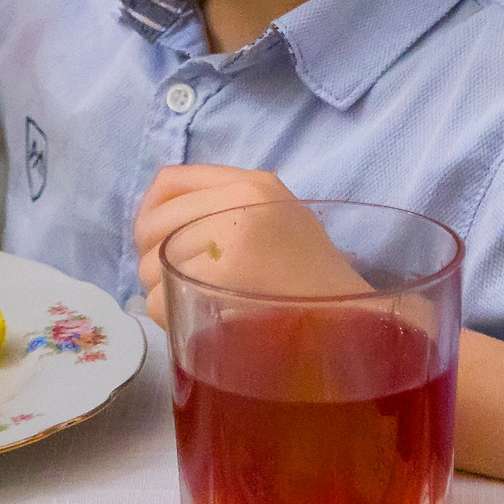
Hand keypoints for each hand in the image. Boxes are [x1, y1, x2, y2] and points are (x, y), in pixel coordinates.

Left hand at [131, 166, 362, 326]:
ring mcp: (232, 240)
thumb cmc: (313, 279)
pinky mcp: (223, 281)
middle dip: (153, 259)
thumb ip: (227, 205)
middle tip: (176, 283)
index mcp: (254, 182)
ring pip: (151, 265)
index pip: (169, 181)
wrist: (352, 322)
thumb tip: (157, 220)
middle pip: (153, 226)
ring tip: (196, 301)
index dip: (152, 214)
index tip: (158, 242)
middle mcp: (241, 201)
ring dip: (163, 291)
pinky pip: (161, 298)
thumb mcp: (279, 217)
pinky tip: (198, 319)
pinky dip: (170, 315)